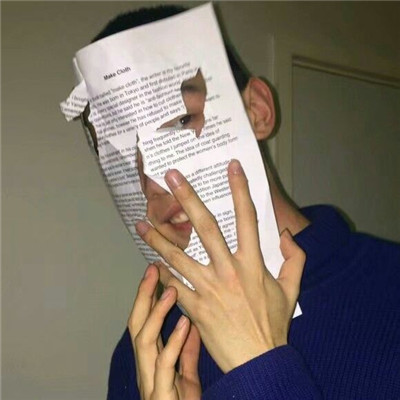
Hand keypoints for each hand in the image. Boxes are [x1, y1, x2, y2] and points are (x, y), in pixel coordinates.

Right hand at [128, 264, 200, 399]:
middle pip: (137, 324)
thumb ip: (185, 351)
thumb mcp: (185, 375)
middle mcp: (146, 366)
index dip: (148, 297)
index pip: (144, 321)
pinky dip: (174, 342)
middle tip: (154, 269)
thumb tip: (190, 323)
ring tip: (171, 290)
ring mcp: (151, 380)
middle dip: (144, 296)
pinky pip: (165, 365)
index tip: (156, 271)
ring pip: (144, 341)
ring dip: (157, 313)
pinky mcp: (160, 395)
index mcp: (152, 360)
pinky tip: (186, 325)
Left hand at [135, 160, 304, 372]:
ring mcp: (207, 288)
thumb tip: (285, 235)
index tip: (232, 167)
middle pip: (205, 228)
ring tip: (141, 223)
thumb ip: (294, 259)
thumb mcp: (291, 289)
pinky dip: (161, 273)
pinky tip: (149, 262)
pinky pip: (173, 285)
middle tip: (171, 177)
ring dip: (157, 238)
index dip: (240, 190)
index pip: (247, 218)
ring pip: (177, 256)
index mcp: (252, 263)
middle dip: (187, 199)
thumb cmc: (272, 324)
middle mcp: (227, 271)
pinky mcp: (194, 306)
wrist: (257, 361)